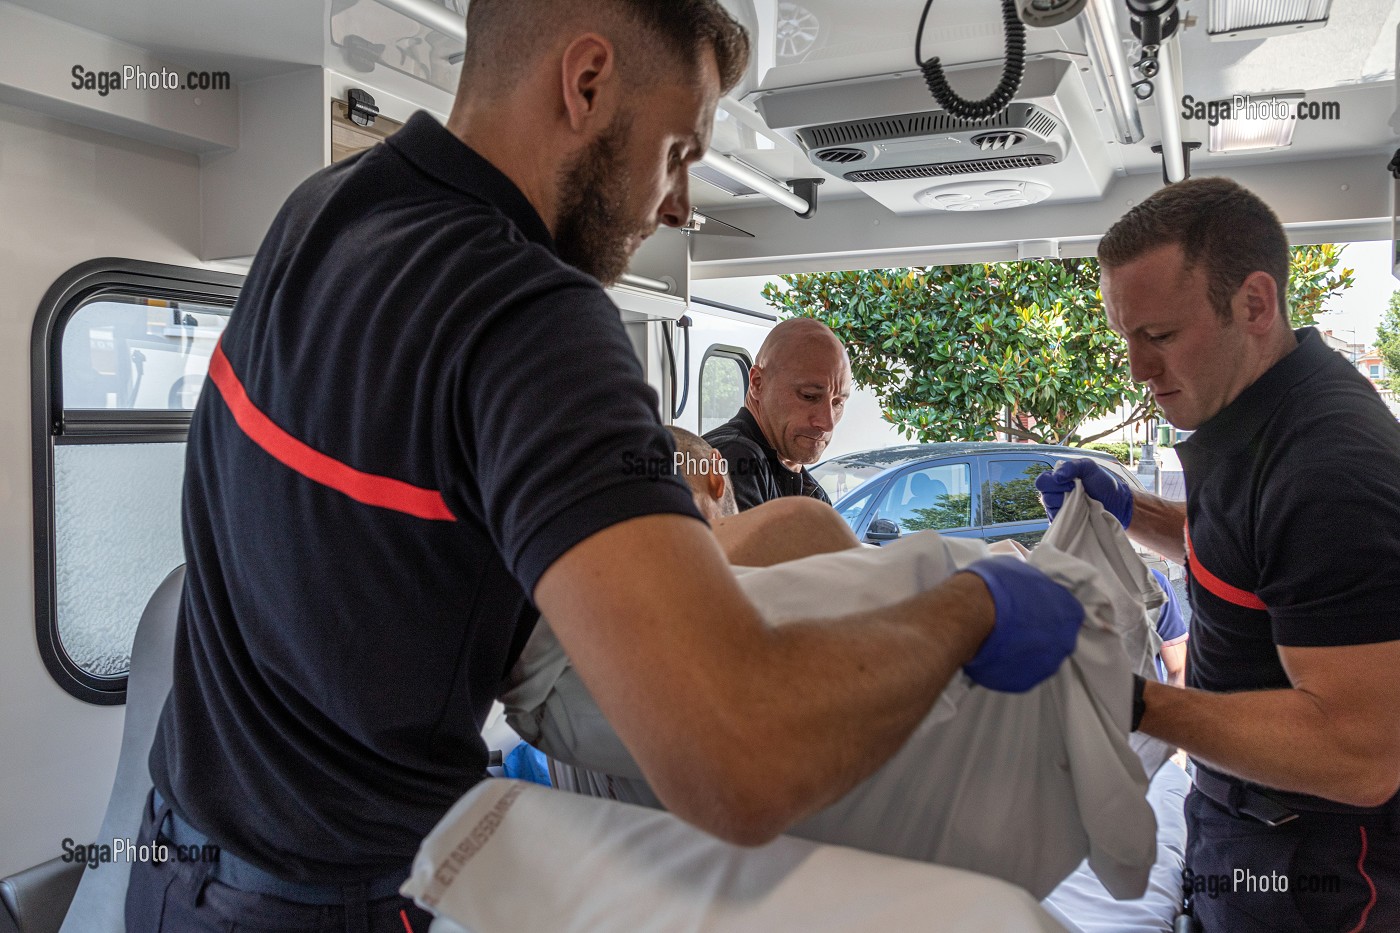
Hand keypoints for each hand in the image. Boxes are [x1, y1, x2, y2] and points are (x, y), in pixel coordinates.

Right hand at [959, 558, 1083, 692]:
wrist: (969, 614)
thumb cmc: (995, 585)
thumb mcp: (1017, 569)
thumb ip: (1030, 585)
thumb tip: (1023, 588)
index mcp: (1069, 611)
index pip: (1068, 612)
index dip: (1046, 610)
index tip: (1029, 609)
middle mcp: (1065, 641)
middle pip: (1055, 639)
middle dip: (1036, 633)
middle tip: (1012, 625)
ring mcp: (1045, 666)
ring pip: (1037, 659)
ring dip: (1022, 652)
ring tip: (998, 641)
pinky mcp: (1024, 683)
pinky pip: (1018, 673)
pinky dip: (1007, 666)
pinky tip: (991, 655)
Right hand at [1035, 458, 1133, 528]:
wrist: (1118, 504)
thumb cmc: (1104, 484)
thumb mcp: (1090, 467)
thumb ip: (1072, 466)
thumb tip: (1057, 475)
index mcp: (1059, 480)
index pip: (1042, 481)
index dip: (1053, 482)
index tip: (1071, 483)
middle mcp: (1056, 494)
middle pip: (1044, 496)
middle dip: (1061, 494)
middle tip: (1079, 494)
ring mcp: (1060, 510)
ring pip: (1050, 509)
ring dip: (1066, 506)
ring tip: (1082, 505)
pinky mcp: (1065, 524)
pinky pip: (1058, 523)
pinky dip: (1068, 519)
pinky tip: (1079, 516)